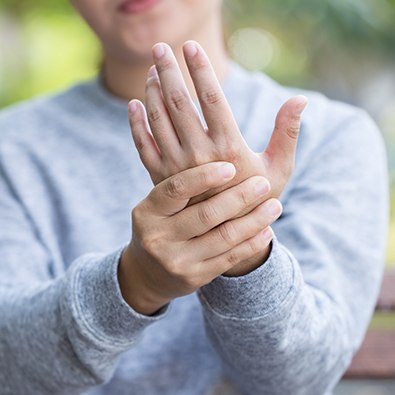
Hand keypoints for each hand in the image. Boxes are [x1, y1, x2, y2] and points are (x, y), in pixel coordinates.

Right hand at [118, 162, 280, 315]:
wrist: (148, 272)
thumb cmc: (161, 226)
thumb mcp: (158, 206)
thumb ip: (180, 184)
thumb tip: (216, 151)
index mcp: (147, 211)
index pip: (176, 188)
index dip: (204, 177)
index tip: (230, 167)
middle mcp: (158, 237)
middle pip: (205, 214)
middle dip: (239, 197)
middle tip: (263, 184)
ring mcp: (176, 260)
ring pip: (223, 237)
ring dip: (254, 220)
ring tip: (275, 205)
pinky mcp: (194, 277)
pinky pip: (229, 257)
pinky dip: (252, 243)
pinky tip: (266, 230)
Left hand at [128, 41, 306, 275]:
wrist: (226, 236)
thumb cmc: (256, 199)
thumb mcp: (278, 168)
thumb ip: (287, 133)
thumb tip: (300, 99)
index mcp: (229, 148)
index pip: (211, 99)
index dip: (200, 70)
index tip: (191, 47)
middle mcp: (199, 156)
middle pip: (179, 104)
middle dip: (169, 71)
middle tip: (161, 47)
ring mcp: (176, 168)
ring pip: (159, 121)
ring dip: (153, 92)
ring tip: (153, 71)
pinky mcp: (162, 178)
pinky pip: (144, 146)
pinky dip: (137, 124)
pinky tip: (134, 104)